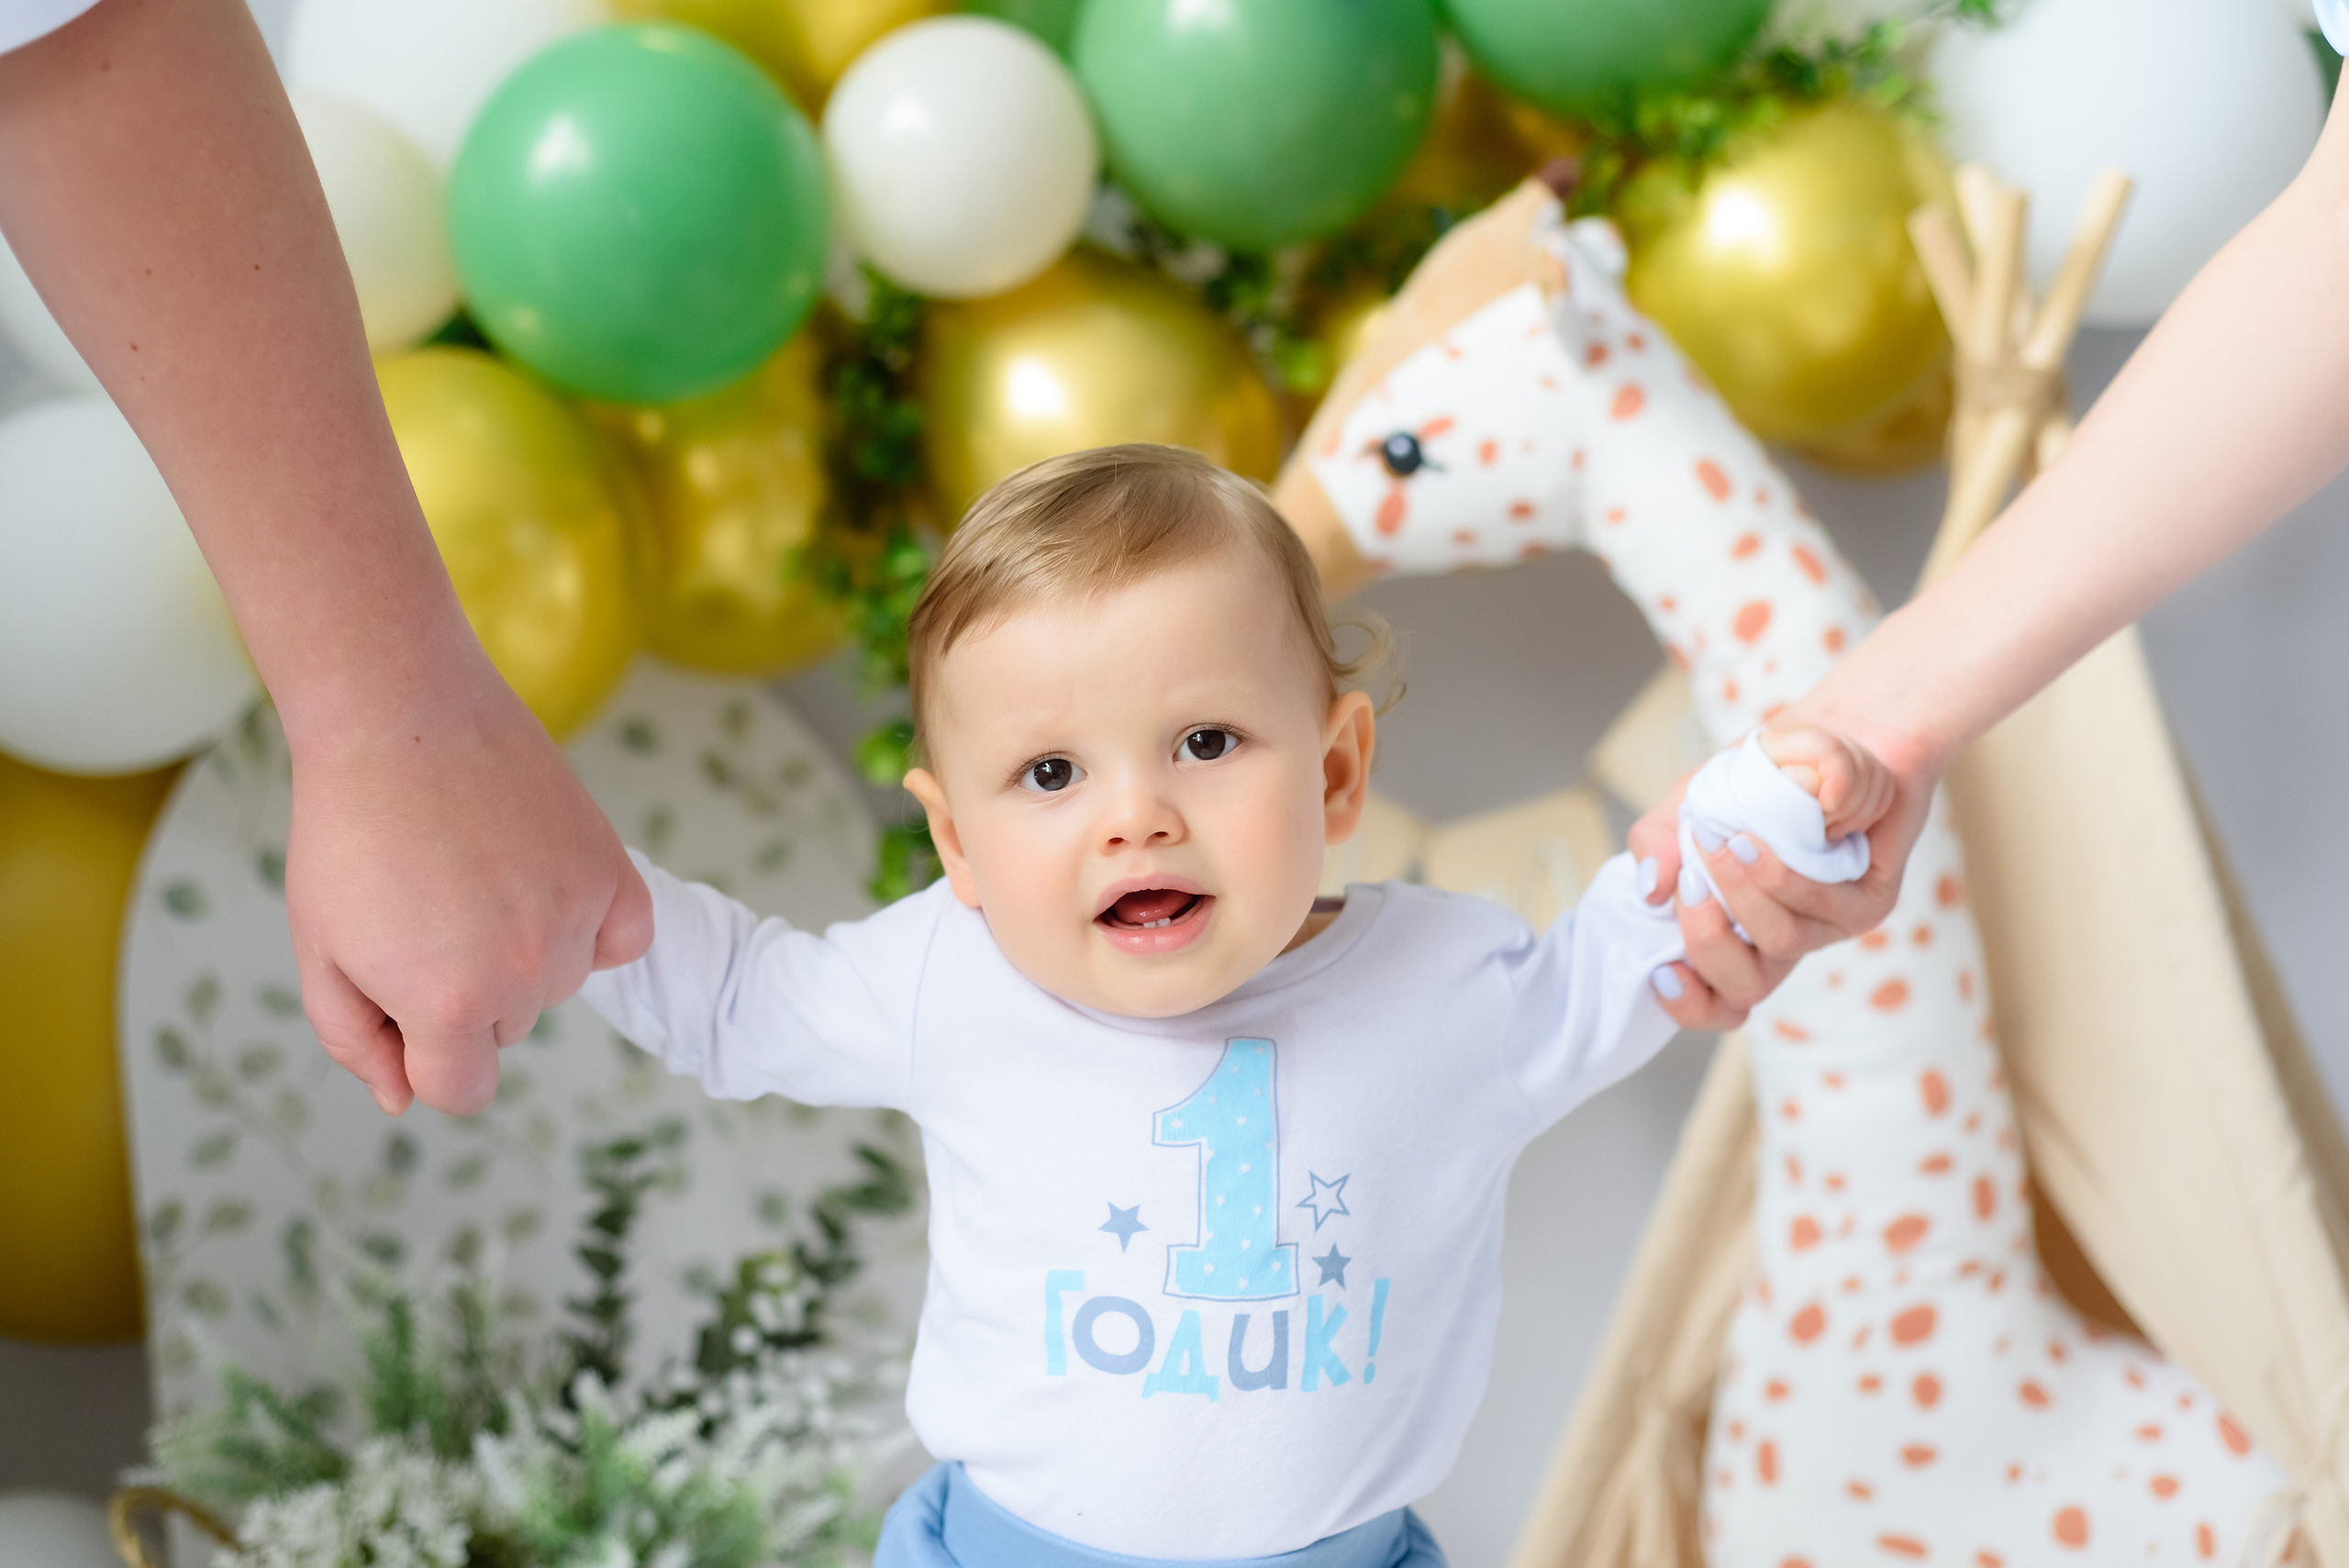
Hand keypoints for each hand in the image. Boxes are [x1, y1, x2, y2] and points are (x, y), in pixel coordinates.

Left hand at [282, 668, 651, 1116]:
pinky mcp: (613, 873)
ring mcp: (577, 921)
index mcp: (450, 1006)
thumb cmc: (347, 834)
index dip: (421, 1057)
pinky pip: (621, 939)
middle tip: (425, 913)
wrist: (402, 718)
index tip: (399, 1001)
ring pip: (556, 984)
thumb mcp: (321, 952)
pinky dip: (588, 928)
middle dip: (465, 995)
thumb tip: (403, 1098)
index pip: (461, 1090)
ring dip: (521, 954)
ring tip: (470, 877)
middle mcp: (528, 974)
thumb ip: (357, 1043)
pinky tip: (539, 886)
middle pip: (507, 1031)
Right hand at [1633, 720, 1936, 1028]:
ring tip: (1720, 844)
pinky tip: (1752, 841)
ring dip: (1741, 896)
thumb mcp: (1689, 803)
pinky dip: (1779, 877)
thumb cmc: (1762, 774)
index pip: (1717, 1001)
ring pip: (1780, 945)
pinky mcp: (1872, 900)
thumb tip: (1650, 889)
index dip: (1688, 1005)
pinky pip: (1822, 906)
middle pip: (1744, 989)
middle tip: (1690, 885)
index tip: (1662, 973)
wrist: (1837, 729)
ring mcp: (1831, 925)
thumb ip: (1658, 842)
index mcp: (1739, 930)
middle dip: (1706, 942)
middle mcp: (1785, 938)